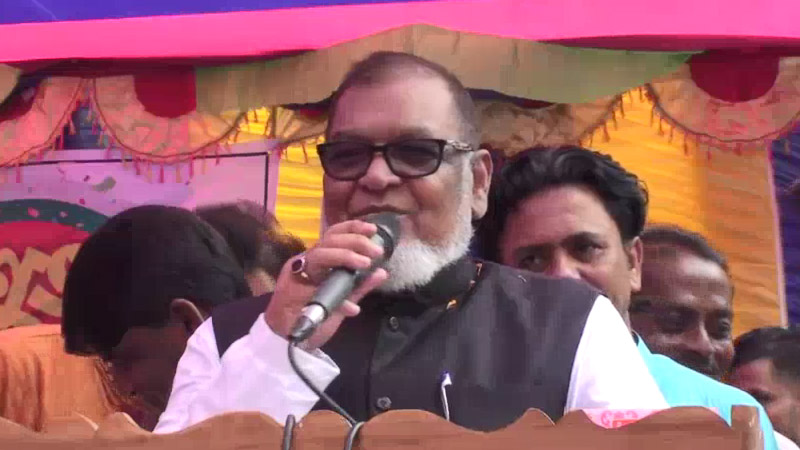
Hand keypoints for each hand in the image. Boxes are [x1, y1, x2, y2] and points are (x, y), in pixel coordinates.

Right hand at [264, 220, 388, 349]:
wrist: (286, 341)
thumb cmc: (311, 316)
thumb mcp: (341, 299)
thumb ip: (359, 286)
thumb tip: (381, 272)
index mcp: (316, 261)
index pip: (332, 236)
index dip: (352, 228)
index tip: (372, 229)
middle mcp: (304, 263)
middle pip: (328, 242)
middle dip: (354, 242)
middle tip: (376, 251)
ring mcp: (296, 277)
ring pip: (318, 256)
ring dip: (344, 257)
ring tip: (364, 264)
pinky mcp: (291, 294)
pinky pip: (315, 290)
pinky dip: (334, 299)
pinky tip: (351, 308)